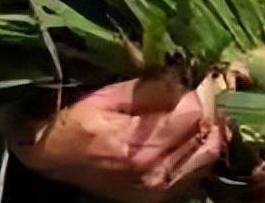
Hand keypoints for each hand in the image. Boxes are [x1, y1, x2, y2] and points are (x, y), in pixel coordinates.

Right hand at [5, 76, 224, 201]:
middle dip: (210, 109)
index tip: (199, 74)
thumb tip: (181, 79)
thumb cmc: (74, 122)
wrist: (54, 161)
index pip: (192, 113)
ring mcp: (160, 188)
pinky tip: (188, 133)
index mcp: (136, 142)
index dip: (201, 90)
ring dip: (208, 129)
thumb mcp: (104, 97)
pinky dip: (200, 149)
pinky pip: (197, 171)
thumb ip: (145, 90)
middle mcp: (154, 171)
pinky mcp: (161, 196)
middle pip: (207, 135)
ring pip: (208, 155)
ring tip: (198, 109)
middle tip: (202, 89)